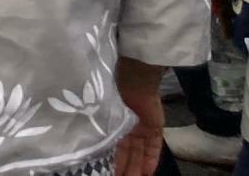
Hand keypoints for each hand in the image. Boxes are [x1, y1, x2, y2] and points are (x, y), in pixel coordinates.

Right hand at [112, 58, 163, 175]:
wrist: (134, 82)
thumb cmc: (114, 95)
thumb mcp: (104, 116)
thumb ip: (103, 132)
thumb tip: (93, 148)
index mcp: (113, 124)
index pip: (113, 149)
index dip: (112, 163)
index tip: (109, 174)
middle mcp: (127, 128)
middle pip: (127, 154)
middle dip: (126, 169)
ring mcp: (141, 129)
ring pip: (139, 154)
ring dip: (137, 169)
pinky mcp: (155, 129)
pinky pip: (153, 148)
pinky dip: (151, 161)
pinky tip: (148, 173)